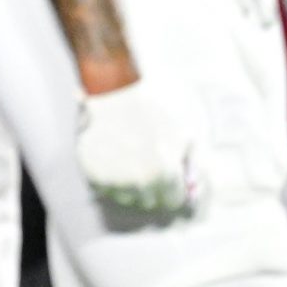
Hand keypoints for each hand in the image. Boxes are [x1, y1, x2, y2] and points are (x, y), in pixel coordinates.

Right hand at [75, 79, 201, 216]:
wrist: (114, 84)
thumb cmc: (155, 104)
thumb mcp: (187, 130)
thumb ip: (196, 164)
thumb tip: (195, 188)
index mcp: (164, 173)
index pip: (173, 201)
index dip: (173, 185)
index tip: (168, 173)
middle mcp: (138, 181)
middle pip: (149, 202)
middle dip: (152, 186)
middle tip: (147, 159)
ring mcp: (111, 176)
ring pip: (125, 197)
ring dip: (129, 184)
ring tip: (129, 156)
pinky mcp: (90, 168)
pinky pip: (103, 187)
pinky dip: (108, 176)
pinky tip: (113, 154)